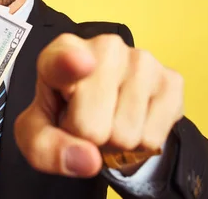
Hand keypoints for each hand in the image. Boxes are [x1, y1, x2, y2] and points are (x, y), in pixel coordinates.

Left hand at [14, 33, 183, 177]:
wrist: (101, 104)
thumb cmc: (63, 111)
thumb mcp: (37, 133)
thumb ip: (46, 148)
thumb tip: (87, 159)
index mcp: (61, 52)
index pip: (64, 58)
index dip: (71, 63)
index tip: (79, 63)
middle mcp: (104, 47)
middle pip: (92, 125)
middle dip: (88, 137)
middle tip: (87, 120)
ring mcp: (142, 60)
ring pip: (125, 135)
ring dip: (115, 141)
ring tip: (109, 118)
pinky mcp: (170, 79)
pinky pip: (153, 138)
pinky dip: (141, 143)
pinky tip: (132, 118)